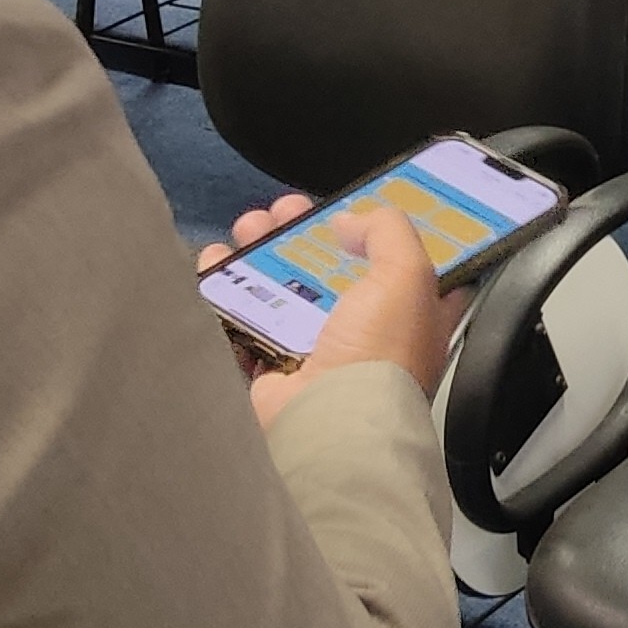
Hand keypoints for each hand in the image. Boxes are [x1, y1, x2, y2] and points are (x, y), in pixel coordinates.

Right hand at [206, 201, 455, 429]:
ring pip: (284, 289)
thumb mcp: (408, 276)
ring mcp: (316, 352)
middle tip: (283, 210)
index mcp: (411, 314)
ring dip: (260, 253)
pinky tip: (216, 264)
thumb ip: (389, 232)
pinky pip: (244, 322)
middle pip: (331, 268)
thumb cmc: (379, 359)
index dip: (380, 230)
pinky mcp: (273, 369)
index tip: (353, 201)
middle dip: (303, 231)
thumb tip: (351, 220)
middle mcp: (365, 333)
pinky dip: (225, 292)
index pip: (403, 263)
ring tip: (246, 228)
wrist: (329, 426)